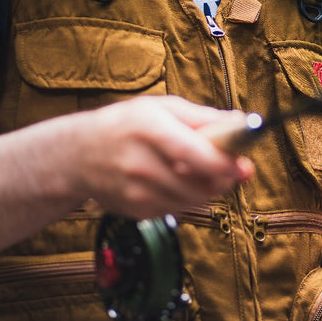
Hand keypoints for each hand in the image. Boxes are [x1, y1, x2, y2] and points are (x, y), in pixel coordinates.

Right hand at [77, 96, 254, 220]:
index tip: (244, 166)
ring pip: (194, 200)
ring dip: (207, 189)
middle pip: (199, 183)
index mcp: (148, 128)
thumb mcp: (159, 108)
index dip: (224, 164)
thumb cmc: (124, 126)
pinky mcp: (138, 212)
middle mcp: (140, 163)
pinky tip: (172, 182)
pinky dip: (186, 198)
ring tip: (197, 171)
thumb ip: (201, 117)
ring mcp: (137, 192)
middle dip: (223, 178)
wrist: (76, 157)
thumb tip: (240, 123)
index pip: (194, 154)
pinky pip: (179, 209)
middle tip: (230, 167)